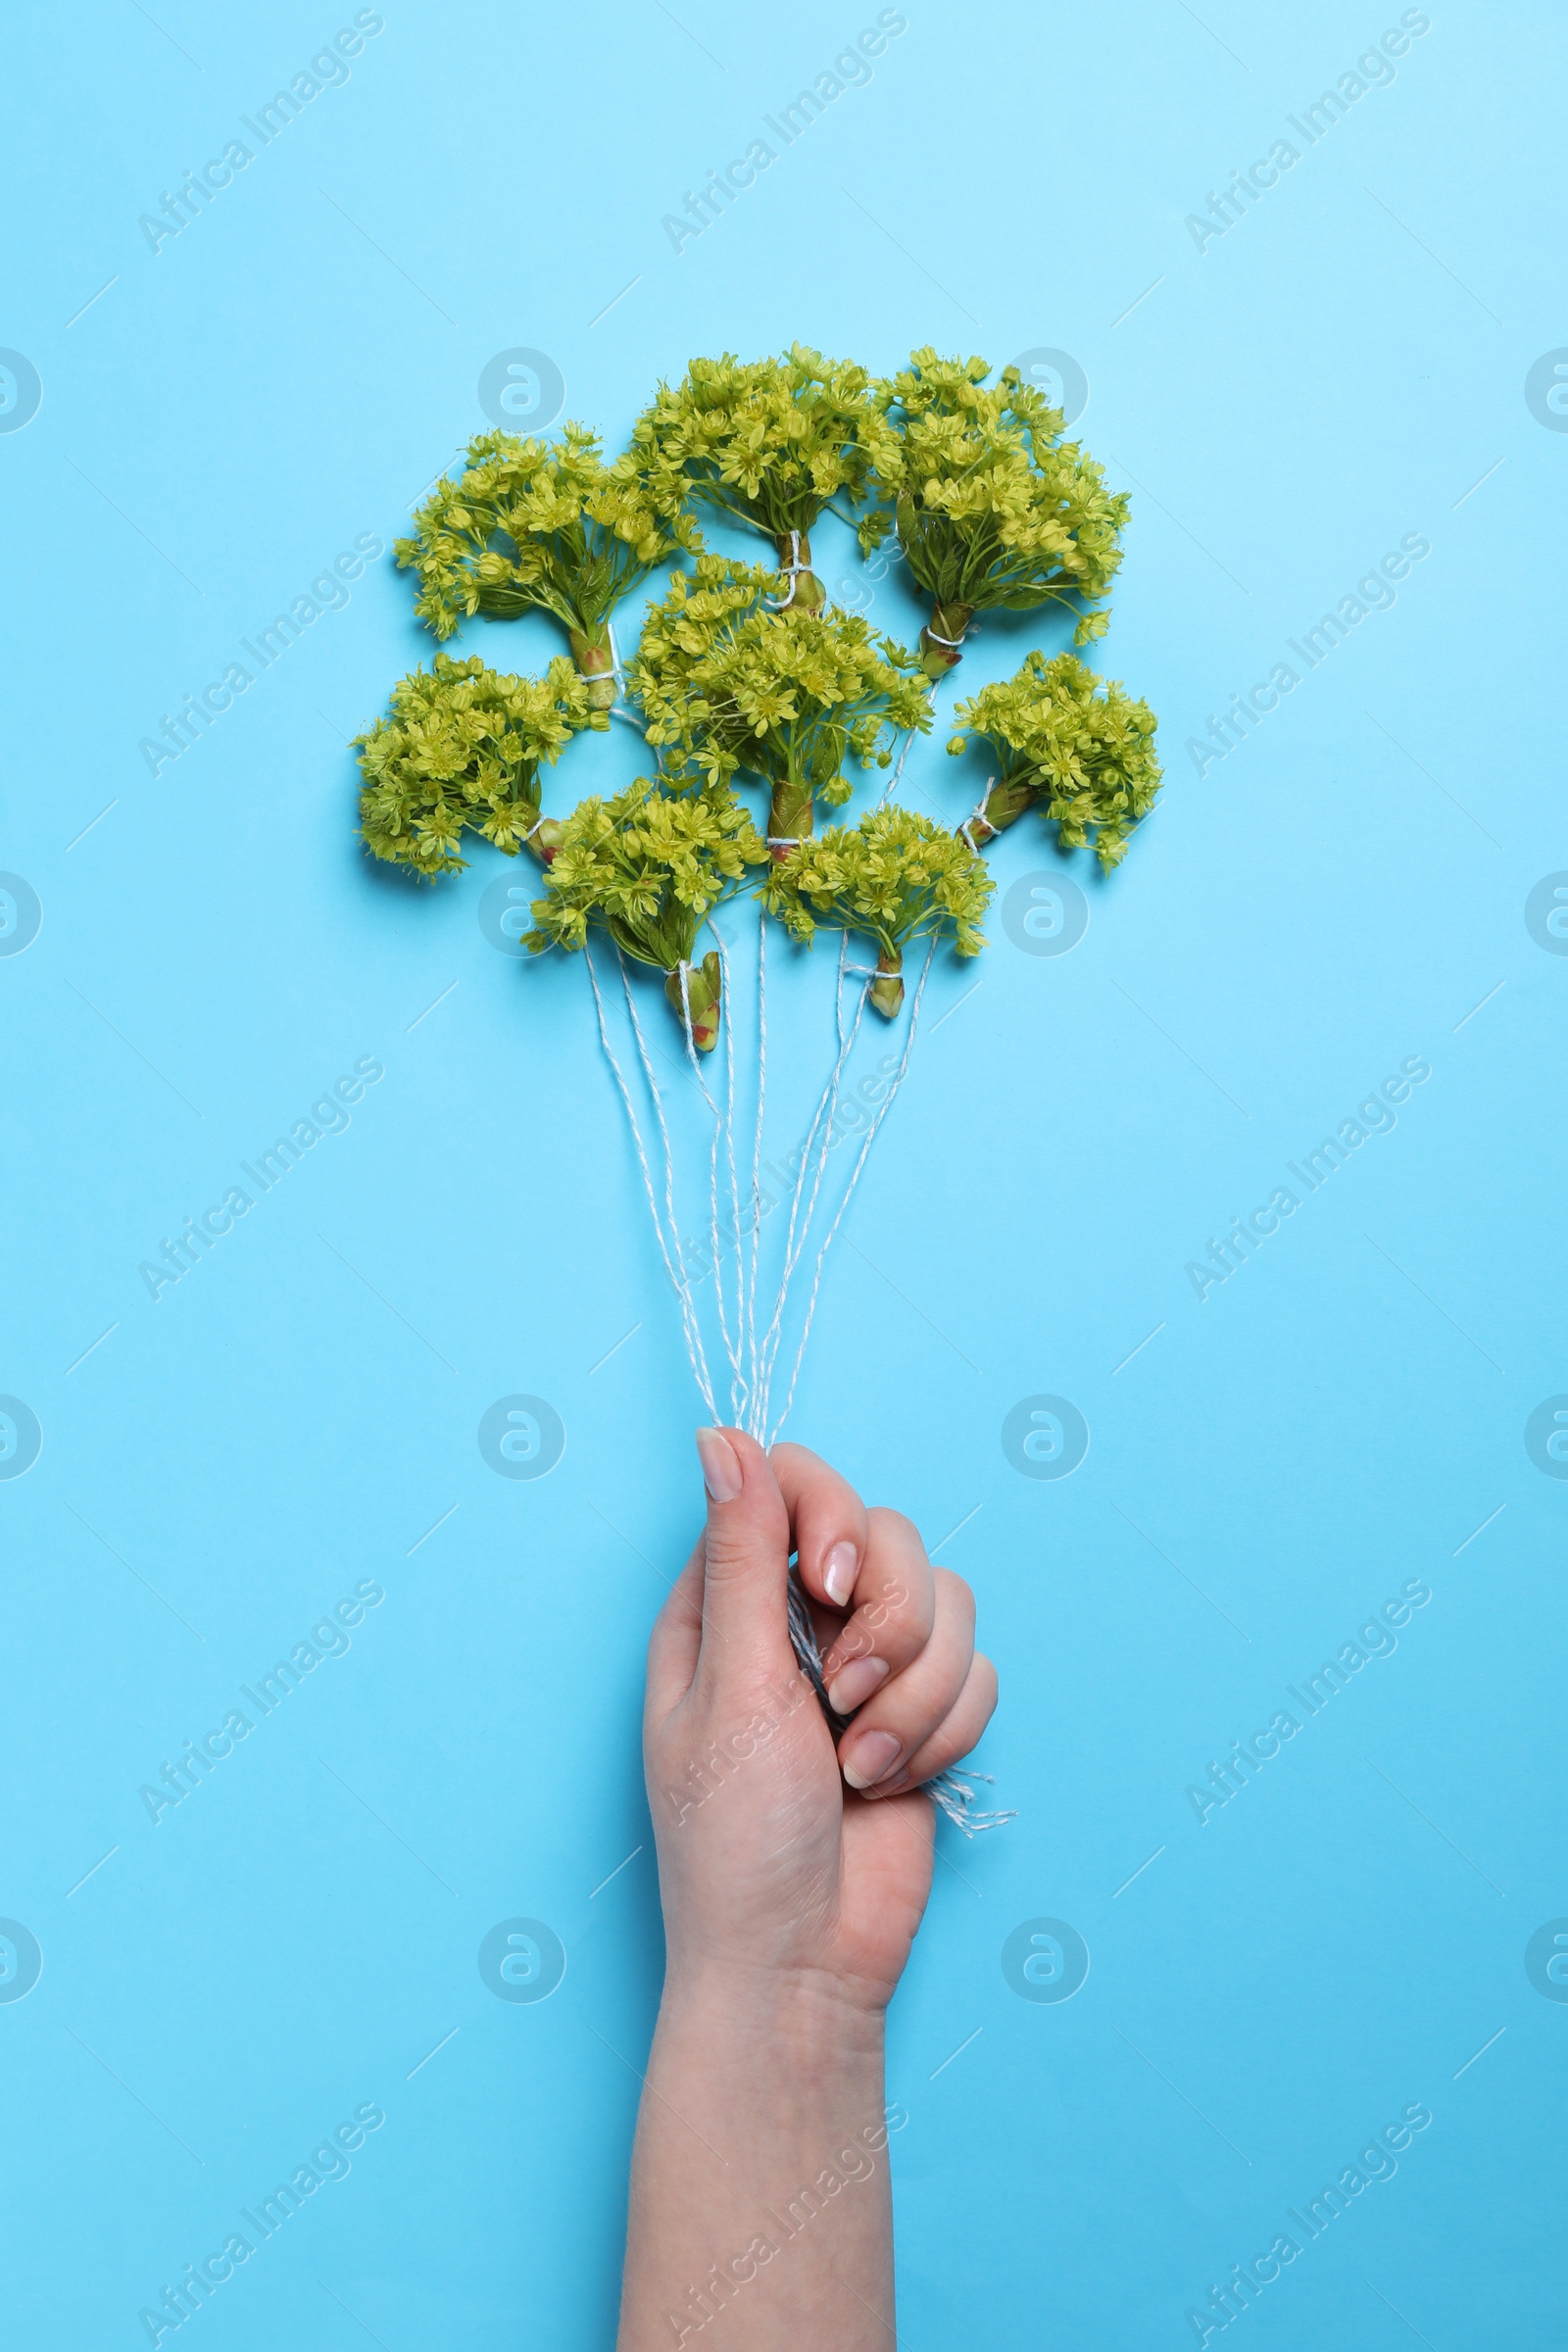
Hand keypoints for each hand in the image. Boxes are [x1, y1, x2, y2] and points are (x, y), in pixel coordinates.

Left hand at [643, 1428, 998, 2011]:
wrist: (803, 1966)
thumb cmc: (736, 1842)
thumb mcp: (731, 1689)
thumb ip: (741, 1557)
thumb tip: (723, 1435)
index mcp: (726, 1599)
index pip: (794, 1480)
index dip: (830, 1515)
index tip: (829, 1580)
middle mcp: (798, 1617)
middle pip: (889, 1532)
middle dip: (886, 1622)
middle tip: (842, 1697)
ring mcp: (866, 1664)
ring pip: (947, 1600)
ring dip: (915, 1695)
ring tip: (860, 1763)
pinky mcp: (925, 1712)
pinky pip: (979, 1670)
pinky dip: (944, 1732)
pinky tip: (893, 1785)